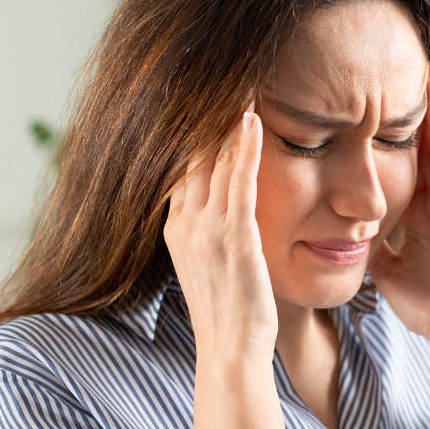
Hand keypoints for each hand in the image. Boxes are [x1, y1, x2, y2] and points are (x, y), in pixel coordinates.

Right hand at [164, 101, 278, 362]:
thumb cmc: (227, 312)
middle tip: (220, 76)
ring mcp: (208, 232)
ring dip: (227, 122)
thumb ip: (205, 232)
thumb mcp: (206, 267)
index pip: (182, 168)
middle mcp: (186, 225)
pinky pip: (239, 185)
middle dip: (204, 117)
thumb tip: (216, 208)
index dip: (192, 132)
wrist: (229, 352)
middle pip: (192, 157)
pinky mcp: (235, 240)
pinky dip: (244, 150)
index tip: (203, 99)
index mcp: (177, 230)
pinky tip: (252, 121)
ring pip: (214, 163)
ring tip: (240, 85)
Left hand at [368, 61, 429, 375]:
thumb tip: (341, 237)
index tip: (370, 100)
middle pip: (421, 147)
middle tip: (406, 65)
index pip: (397, 163)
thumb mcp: (386, 272)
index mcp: (413, 214)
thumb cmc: (428, 305)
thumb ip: (369, 249)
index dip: (386, 132)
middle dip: (414, 108)